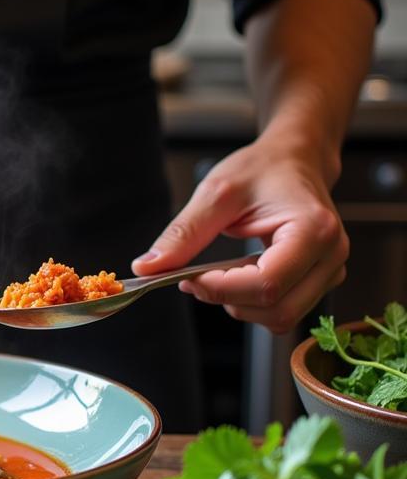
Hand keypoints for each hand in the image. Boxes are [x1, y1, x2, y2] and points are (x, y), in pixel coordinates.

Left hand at [131, 134, 347, 333]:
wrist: (293, 160)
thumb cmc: (262, 170)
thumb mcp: (215, 193)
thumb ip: (183, 234)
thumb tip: (147, 268)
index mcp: (314, 230)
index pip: (266, 284)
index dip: (221, 288)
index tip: (188, 276)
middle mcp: (331, 257)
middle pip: (276, 309)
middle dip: (227, 299)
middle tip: (196, 277)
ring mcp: (329, 273)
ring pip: (279, 317)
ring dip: (238, 304)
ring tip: (218, 272)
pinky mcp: (318, 283)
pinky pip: (281, 311)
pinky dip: (251, 302)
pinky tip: (236, 276)